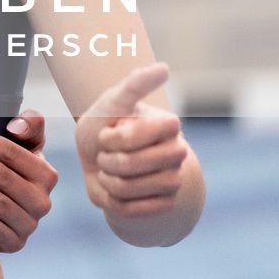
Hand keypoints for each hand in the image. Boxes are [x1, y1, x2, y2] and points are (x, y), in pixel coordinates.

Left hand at [0, 110, 56, 251]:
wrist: (4, 208)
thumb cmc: (11, 168)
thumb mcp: (25, 144)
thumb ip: (30, 125)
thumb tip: (16, 126)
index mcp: (45, 174)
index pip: (15, 154)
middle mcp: (42, 201)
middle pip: (4, 177)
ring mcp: (29, 224)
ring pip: (0, 204)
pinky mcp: (15, 243)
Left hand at [75, 63, 185, 220]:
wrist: (100, 156)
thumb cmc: (106, 123)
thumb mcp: (113, 100)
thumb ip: (135, 84)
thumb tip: (164, 67)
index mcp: (169, 124)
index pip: (133, 137)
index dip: (112, 136)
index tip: (112, 130)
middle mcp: (179, 152)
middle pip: (130, 165)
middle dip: (106, 158)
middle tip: (107, 152)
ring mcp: (175, 179)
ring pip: (131, 189)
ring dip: (109, 180)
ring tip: (110, 168)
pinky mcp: (167, 204)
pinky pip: (132, 210)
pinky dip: (114, 201)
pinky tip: (116, 188)